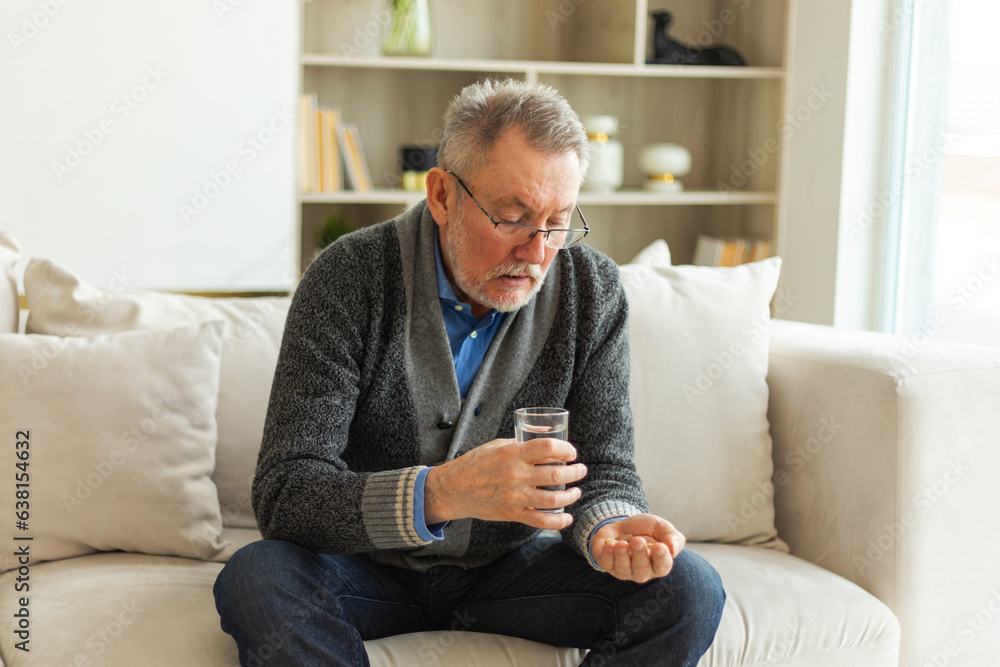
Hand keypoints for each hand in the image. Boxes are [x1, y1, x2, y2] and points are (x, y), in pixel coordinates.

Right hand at [424, 437, 586, 530]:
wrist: (454, 489)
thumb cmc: (475, 464)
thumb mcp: (497, 445)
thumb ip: (521, 442)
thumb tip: (545, 433)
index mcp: (512, 454)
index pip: (547, 448)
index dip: (565, 449)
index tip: (571, 452)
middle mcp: (515, 475)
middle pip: (555, 473)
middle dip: (574, 472)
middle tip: (580, 470)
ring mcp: (514, 496)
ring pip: (552, 499)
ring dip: (570, 495)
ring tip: (576, 491)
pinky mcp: (512, 513)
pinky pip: (540, 520)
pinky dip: (557, 521)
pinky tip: (567, 517)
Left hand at [590, 514, 684, 582]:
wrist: (622, 523)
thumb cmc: (645, 529)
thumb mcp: (661, 527)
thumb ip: (672, 537)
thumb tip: (673, 549)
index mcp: (658, 564)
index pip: (662, 567)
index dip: (661, 558)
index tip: (659, 546)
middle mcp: (642, 571)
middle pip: (642, 570)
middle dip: (640, 555)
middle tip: (638, 540)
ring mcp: (624, 570)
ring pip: (623, 569)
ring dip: (622, 555)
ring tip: (622, 543)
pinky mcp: (607, 564)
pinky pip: (607, 564)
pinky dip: (608, 554)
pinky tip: (610, 545)